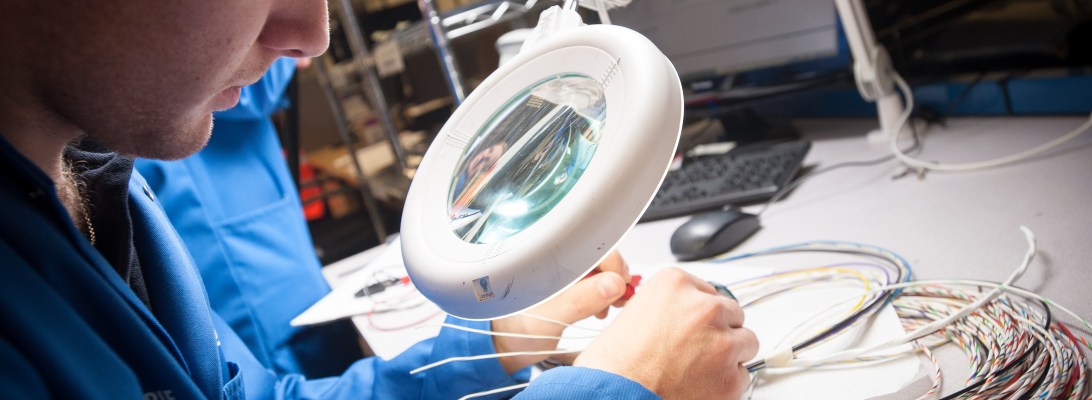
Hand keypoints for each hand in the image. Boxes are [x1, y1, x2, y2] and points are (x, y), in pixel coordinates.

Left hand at [491, 251, 629, 373]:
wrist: (502, 346)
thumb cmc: (513, 330)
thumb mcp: (547, 319)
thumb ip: (579, 301)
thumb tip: (613, 284)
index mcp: (550, 261)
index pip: (593, 247)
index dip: (614, 266)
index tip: (622, 288)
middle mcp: (558, 263)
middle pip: (600, 257)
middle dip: (615, 278)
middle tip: (619, 301)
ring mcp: (564, 275)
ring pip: (599, 271)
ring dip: (610, 288)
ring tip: (606, 309)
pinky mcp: (567, 287)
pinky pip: (594, 283)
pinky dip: (603, 295)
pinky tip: (599, 310)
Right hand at [574, 267, 758, 399]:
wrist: (614, 393)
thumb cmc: (615, 363)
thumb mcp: (636, 310)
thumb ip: (669, 305)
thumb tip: (685, 313)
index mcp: (676, 284)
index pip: (708, 291)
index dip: (698, 312)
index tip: (690, 325)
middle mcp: (703, 308)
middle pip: (732, 313)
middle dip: (718, 330)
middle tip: (696, 348)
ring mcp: (721, 342)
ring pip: (746, 341)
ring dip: (729, 353)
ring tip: (700, 367)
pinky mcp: (731, 376)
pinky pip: (743, 375)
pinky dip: (727, 382)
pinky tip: (701, 385)